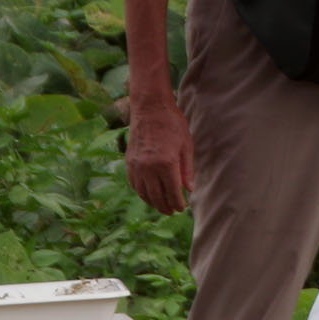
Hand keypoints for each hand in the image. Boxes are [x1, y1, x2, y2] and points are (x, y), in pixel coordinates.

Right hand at [126, 96, 193, 214]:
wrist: (150, 108)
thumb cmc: (172, 124)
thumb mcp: (186, 145)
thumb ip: (187, 169)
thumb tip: (189, 189)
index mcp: (166, 163)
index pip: (172, 192)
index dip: (178, 203)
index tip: (182, 208)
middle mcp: (149, 168)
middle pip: (157, 196)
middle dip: (165, 206)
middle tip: (172, 211)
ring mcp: (137, 166)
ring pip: (144, 193)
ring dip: (153, 203)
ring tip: (161, 207)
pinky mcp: (129, 163)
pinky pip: (135, 184)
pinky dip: (142, 193)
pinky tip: (149, 195)